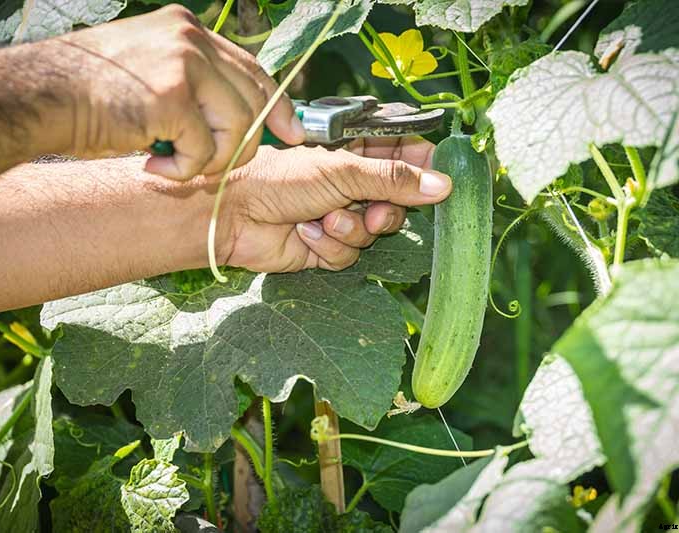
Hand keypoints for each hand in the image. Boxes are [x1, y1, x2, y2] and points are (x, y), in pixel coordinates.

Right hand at [56, 5, 302, 178]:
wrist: (39, 96)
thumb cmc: (87, 93)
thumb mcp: (147, 72)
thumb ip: (190, 83)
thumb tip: (230, 115)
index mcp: (186, 30)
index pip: (253, 69)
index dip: (277, 105)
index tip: (293, 134)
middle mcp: (190, 39)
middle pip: (253, 101)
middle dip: (242, 145)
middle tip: (212, 167)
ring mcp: (183, 64)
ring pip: (237, 127)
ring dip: (212, 162)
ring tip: (175, 165)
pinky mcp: (172, 97)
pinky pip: (205, 150)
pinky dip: (184, 170)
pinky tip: (153, 166)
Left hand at [216, 137, 450, 271]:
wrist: (235, 215)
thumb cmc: (282, 179)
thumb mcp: (343, 172)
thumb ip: (394, 179)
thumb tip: (444, 185)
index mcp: (357, 154)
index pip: (404, 156)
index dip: (422, 167)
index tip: (436, 178)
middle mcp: (351, 185)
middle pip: (397, 202)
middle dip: (385, 211)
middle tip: (372, 211)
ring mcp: (339, 216)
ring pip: (374, 233)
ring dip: (350, 229)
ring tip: (324, 219)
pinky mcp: (325, 247)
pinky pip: (348, 255)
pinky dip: (328, 246)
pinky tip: (305, 233)